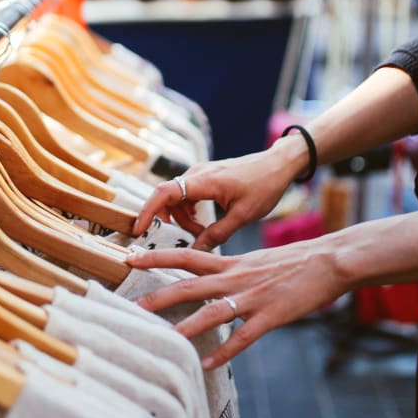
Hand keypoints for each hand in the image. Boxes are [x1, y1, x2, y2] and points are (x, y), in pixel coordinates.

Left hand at [125, 237, 349, 368]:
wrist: (328, 261)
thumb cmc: (291, 261)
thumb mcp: (252, 259)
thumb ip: (228, 268)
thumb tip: (208, 276)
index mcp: (229, 262)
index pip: (184, 255)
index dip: (156, 256)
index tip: (130, 256)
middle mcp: (235, 277)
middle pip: (189, 284)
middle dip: (159, 295)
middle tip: (133, 305)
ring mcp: (252, 297)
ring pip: (212, 312)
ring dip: (187, 326)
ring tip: (166, 339)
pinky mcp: (271, 316)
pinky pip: (244, 337)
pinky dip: (226, 351)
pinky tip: (209, 364)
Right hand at [133, 146, 301, 250]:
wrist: (277, 164)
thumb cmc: (264, 186)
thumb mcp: (243, 216)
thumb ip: (217, 234)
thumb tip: (197, 252)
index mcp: (204, 181)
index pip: (165, 192)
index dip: (148, 211)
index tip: (139, 229)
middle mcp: (197, 173)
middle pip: (167, 197)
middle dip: (170, 219)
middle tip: (188, 236)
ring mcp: (199, 173)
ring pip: (176, 197)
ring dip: (182, 217)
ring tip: (203, 231)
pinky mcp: (204, 176)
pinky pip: (186, 194)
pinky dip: (188, 210)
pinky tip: (204, 222)